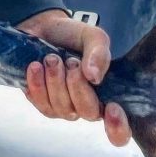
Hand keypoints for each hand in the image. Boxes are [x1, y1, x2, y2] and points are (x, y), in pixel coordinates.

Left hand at [15, 8, 131, 146]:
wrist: (41, 26)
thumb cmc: (72, 35)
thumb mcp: (92, 36)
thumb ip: (99, 53)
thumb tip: (94, 77)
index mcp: (107, 94)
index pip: (120, 129)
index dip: (118, 128)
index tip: (113, 108)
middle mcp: (86, 105)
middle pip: (88, 113)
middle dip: (78, 85)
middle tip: (71, 61)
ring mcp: (62, 105)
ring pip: (62, 108)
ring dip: (56, 81)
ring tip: (52, 58)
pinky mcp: (40, 101)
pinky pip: (40, 103)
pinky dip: (37, 83)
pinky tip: (36, 65)